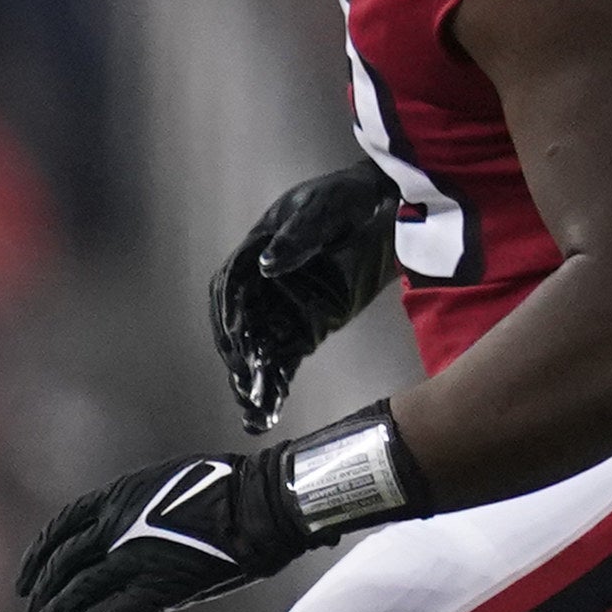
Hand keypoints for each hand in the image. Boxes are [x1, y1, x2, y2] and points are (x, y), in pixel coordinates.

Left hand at [9, 449, 306, 611]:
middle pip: (61, 564)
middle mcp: (114, 528)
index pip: (62, 528)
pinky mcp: (154, 589)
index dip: (39, 554)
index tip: (28, 577)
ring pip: (73, 594)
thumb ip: (144, 507)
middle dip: (38, 593)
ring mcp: (131, 560)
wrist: (259, 503)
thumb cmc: (230, 488)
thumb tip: (141, 525)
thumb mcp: (169, 483)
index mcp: (116, 499)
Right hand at [210, 162, 403, 432]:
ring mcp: (280, 310)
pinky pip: (282, 361)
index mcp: (255, 252)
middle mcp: (260, 286)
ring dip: (251, 379)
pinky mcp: (303, 329)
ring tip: (253, 408)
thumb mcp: (324, 208)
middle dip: (238, 355)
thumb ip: (298, 236)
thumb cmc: (347, 199)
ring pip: (256, 349)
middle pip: (238, 325)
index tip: (233, 332)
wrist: (383, 208)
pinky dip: (274, 385)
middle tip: (245, 380)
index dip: (228, 309)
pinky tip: (267, 412)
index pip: (230, 285)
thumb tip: (267, 266)